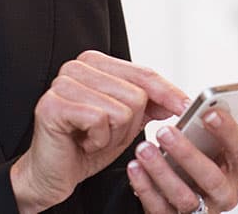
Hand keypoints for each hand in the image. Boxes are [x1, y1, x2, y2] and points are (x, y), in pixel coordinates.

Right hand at [10, 50, 189, 213]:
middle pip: (136, 94)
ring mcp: (63, 83)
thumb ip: (149, 105)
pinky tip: (82, 142)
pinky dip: (97, 141)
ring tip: (93, 138)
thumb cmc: (86, 146)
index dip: (167, 92)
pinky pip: (100, 120)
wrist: (54, 173)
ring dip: (113, 135)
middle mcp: (77, 66)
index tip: (184, 106)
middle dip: (129, 126)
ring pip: (121, 109)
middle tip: (106, 135)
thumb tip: (177, 99)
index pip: (144, 73)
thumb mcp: (126, 124)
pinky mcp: (54, 104)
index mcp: (96, 63)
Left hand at [126, 109, 237, 213]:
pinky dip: (146, 187)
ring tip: (144, 148)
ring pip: (184, 195)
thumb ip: (225, 124)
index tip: (208, 112)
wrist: (179, 191)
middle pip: (212, 177)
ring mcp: (203, 210)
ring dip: (162, 171)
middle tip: (165, 131)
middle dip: (188, 153)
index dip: (227, 130)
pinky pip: (160, 207)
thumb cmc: (201, 159)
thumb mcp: (216, 143)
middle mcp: (226, 193)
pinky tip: (135, 167)